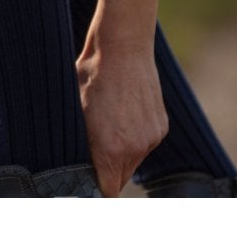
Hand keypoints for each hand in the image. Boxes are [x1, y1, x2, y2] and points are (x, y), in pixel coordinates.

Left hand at [77, 42, 168, 196]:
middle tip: (92, 153)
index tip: (85, 184)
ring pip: (133, 161)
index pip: (105, 191)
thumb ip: (80, 144)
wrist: (123, 46)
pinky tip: (124, 114)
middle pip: (119, 179)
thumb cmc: (91, 74)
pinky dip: (136, 137)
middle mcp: (135, 148)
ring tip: (108, 125)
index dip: (93, 189)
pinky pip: (146, 143)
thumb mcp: (75, 110)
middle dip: (106, 172)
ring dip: (121, 154)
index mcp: (110, 150)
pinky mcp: (161, 125)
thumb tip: (76, 164)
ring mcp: (151, 137)